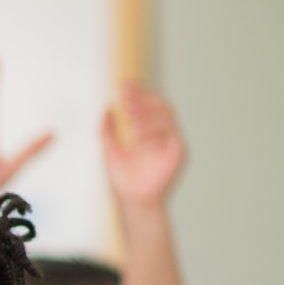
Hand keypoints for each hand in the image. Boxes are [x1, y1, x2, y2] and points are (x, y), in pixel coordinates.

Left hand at [102, 81, 186, 213]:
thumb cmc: (123, 178)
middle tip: (127, 91)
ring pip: (165, 116)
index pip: (147, 105)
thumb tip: (106, 110)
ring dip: (147, 111)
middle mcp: (162, 133)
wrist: (132, 200)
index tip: (124, 84)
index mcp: (148, 131)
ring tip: (130, 111)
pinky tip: (139, 130)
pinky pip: (170, 132)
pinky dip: (154, 128)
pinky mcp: (177, 151)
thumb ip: (107, 131)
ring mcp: (171, 141)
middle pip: (159, 106)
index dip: (138, 93)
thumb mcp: (110, 150)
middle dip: (143, 97)